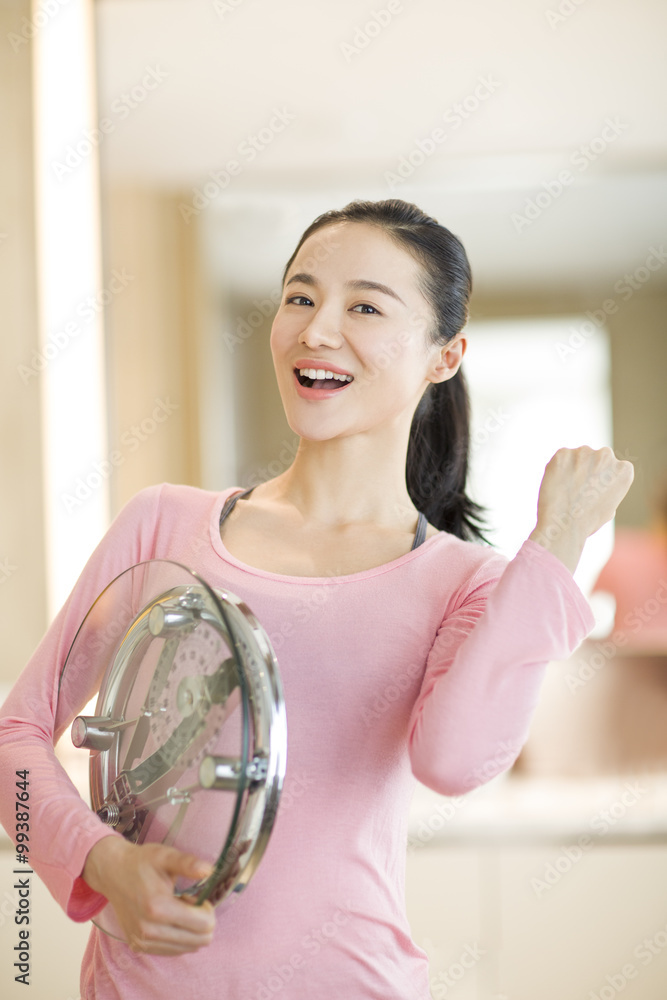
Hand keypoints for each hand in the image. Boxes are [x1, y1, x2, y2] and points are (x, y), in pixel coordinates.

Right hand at [82, 835, 215, 954]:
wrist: (112, 873)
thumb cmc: (141, 862)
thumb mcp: (166, 856)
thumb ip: (188, 863)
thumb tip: (210, 870)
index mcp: (158, 908)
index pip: (203, 925)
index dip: (208, 909)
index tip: (197, 896)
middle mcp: (149, 931)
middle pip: (199, 941)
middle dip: (202, 921)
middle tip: (188, 902)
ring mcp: (143, 943)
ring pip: (188, 948)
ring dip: (189, 929)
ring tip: (177, 908)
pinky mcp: (139, 947)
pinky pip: (173, 951)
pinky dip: (178, 937)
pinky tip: (168, 918)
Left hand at [529, 446, 633, 572]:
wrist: (564, 525)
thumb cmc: (587, 522)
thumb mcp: (609, 508)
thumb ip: (608, 490)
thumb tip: (600, 486)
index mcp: (624, 470)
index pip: (614, 467)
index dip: (601, 479)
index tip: (593, 491)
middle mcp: (607, 455)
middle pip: (596, 457)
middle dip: (587, 469)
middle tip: (577, 490)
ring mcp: (584, 452)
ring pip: (577, 457)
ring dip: (571, 468)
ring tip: (566, 490)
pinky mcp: (563, 453)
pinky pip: (560, 458)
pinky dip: (556, 469)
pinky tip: (557, 485)